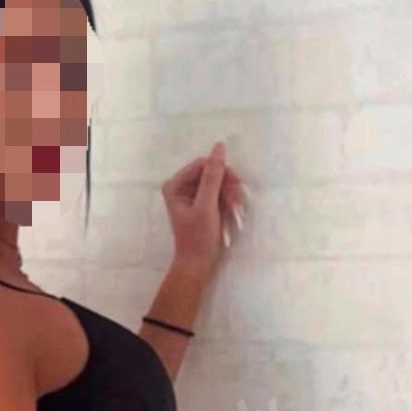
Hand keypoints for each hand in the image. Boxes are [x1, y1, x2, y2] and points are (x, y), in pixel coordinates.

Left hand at [161, 141, 246, 280]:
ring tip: (235, 209)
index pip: (202, 164)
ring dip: (230, 193)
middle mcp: (181, 186)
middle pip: (211, 171)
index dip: (220, 172)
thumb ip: (213, 177)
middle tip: (236, 202)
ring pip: (218, 181)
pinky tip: (232, 211)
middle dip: (226, 185)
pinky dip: (228, 199)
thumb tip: (219, 147)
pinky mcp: (202, 202)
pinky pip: (219, 191)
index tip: (234, 188)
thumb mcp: (206, 206)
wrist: (198, 263)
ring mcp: (192, 194)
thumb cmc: (198, 238)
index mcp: (175, 185)